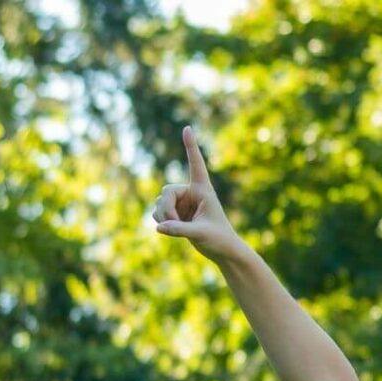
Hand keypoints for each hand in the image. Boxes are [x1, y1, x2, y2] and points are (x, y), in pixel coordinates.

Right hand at [151, 126, 243, 263]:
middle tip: (173, 224)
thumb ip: (179, 230)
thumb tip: (159, 227)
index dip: (191, 147)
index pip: (196, 165)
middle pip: (166, 191)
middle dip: (166, 209)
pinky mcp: (177, 213)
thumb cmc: (219, 240)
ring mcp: (183, 203)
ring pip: (160, 202)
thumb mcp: (200, 234)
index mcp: (203, 190)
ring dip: (163, 216)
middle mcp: (192, 193)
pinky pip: (158, 212)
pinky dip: (161, 220)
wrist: (222, 251)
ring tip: (175, 229)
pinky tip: (168, 229)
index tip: (188, 128)